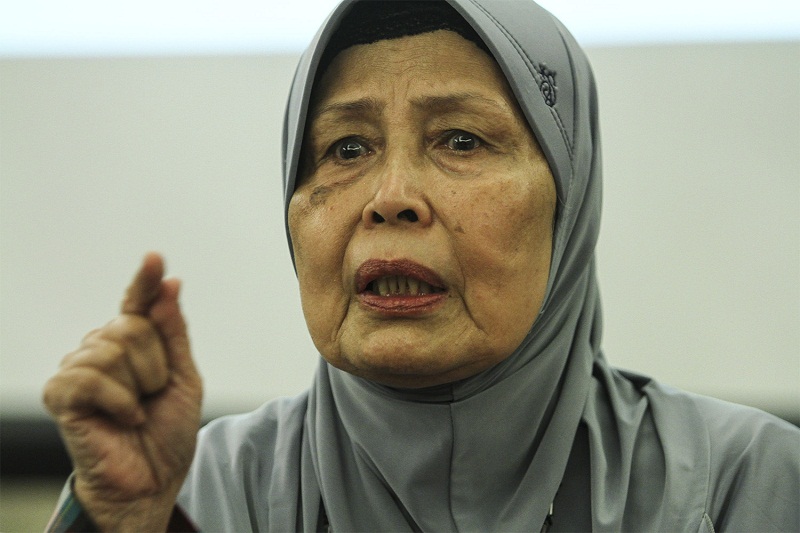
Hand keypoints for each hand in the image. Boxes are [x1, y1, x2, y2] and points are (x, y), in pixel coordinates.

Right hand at [43, 253, 202, 531]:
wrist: (152, 479)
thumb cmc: (166, 430)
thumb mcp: (184, 377)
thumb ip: (174, 332)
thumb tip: (170, 284)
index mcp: (133, 343)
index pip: (137, 303)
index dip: (145, 280)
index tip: (155, 257)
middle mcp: (101, 348)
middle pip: (132, 326)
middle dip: (157, 365)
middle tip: (154, 396)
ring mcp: (78, 369)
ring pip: (113, 348)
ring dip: (139, 386)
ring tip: (137, 411)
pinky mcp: (60, 394)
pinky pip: (93, 377)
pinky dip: (119, 402)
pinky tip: (124, 419)